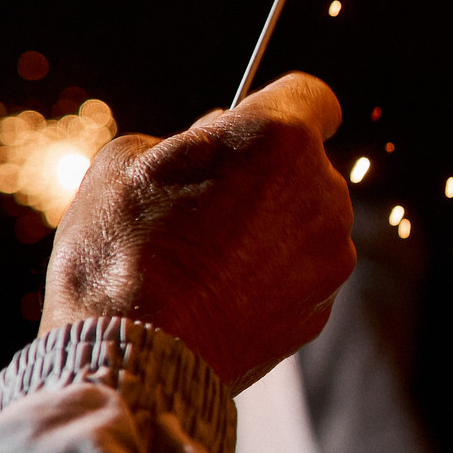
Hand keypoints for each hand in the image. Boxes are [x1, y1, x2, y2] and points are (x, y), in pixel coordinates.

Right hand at [40, 72, 353, 391]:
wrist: (135, 357)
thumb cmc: (121, 251)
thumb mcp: (125, 163)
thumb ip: (188, 138)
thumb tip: (218, 137)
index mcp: (279, 141)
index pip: (313, 96)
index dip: (280, 102)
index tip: (256, 120)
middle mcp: (324, 194)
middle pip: (304, 164)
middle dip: (263, 172)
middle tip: (201, 199)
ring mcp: (330, 256)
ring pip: (304, 222)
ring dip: (269, 227)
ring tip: (203, 256)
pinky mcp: (322, 309)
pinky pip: (299, 274)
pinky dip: (269, 277)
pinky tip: (218, 294)